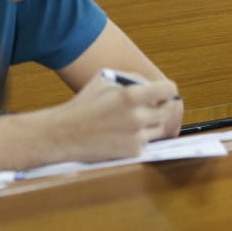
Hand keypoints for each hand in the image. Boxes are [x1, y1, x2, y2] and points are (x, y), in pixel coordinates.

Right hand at [53, 74, 182, 161]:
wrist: (62, 134)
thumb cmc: (83, 104)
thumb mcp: (105, 80)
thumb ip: (132, 78)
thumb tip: (153, 84)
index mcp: (131, 95)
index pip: (169, 90)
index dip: (168, 90)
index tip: (166, 92)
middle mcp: (138, 116)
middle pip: (168, 111)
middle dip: (161, 107)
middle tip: (154, 106)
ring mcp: (137, 136)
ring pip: (159, 128)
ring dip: (152, 123)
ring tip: (132, 120)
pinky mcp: (133, 152)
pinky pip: (147, 142)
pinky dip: (140, 138)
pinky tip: (123, 133)